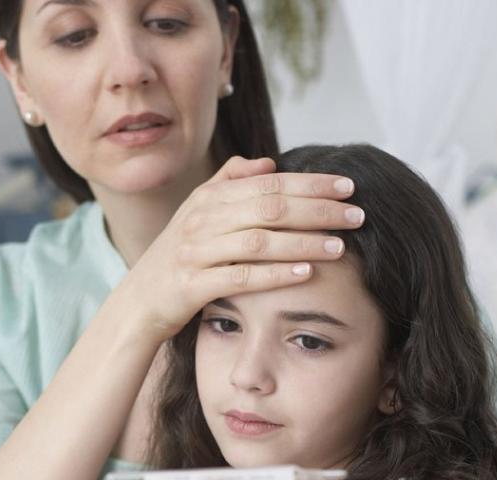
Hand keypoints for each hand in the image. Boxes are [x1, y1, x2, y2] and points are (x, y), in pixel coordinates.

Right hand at [114, 155, 363, 342]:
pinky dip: (275, 274)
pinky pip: (241, 277)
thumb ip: (230, 183)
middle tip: (357, 215)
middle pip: (270, 208)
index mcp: (210, 198)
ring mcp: (196, 251)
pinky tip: (306, 273)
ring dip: (304, 241)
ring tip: (341, 246)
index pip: (270, 183)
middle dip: (318, 209)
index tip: (348, 186)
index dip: (311, 183)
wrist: (139, 300)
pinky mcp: (192, 285)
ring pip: (259, 241)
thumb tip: (269, 162)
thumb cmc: (178, 255)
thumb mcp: (198, 212)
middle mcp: (202, 220)